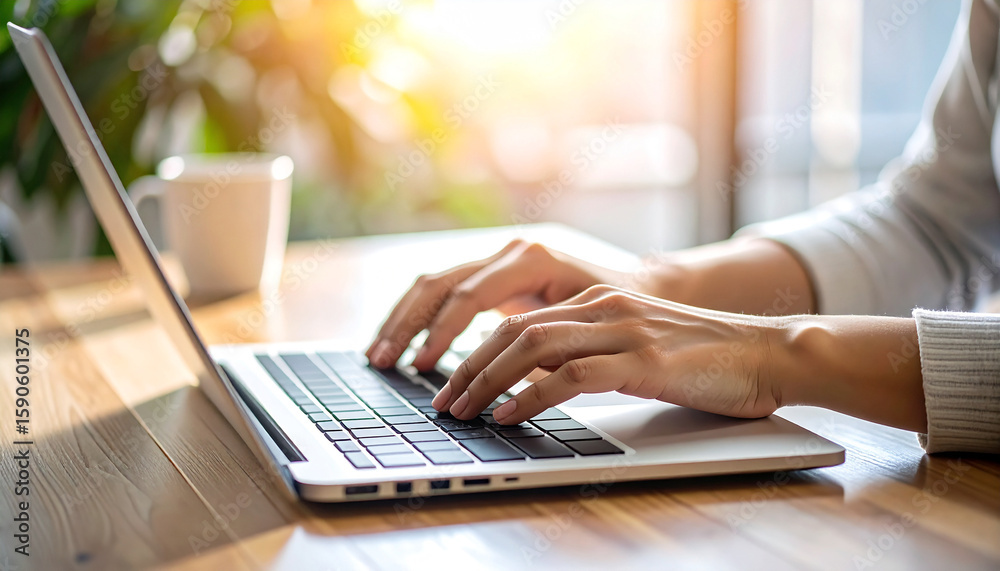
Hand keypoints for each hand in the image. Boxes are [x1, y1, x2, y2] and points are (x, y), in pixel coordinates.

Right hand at [366, 239, 625, 369]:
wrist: (638, 288)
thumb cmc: (619, 310)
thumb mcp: (585, 328)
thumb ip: (542, 349)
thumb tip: (503, 384)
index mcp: (530, 259)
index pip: (468, 294)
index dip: (440, 332)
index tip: (421, 366)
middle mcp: (508, 253)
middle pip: (439, 284)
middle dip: (407, 326)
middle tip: (383, 362)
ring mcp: (497, 262)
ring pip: (433, 285)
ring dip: (403, 321)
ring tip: (378, 357)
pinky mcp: (492, 278)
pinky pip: (443, 293)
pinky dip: (418, 318)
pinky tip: (401, 344)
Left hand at [431, 284, 784, 423]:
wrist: (769, 353)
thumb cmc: (705, 359)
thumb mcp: (637, 347)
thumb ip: (591, 354)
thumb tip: (541, 382)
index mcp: (598, 300)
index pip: (520, 321)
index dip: (477, 351)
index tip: (453, 382)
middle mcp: (604, 306)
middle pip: (515, 330)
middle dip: (469, 366)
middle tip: (444, 401)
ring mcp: (622, 328)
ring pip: (533, 347)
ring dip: (488, 381)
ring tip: (464, 411)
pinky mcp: (642, 358)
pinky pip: (571, 375)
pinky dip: (531, 396)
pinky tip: (510, 414)